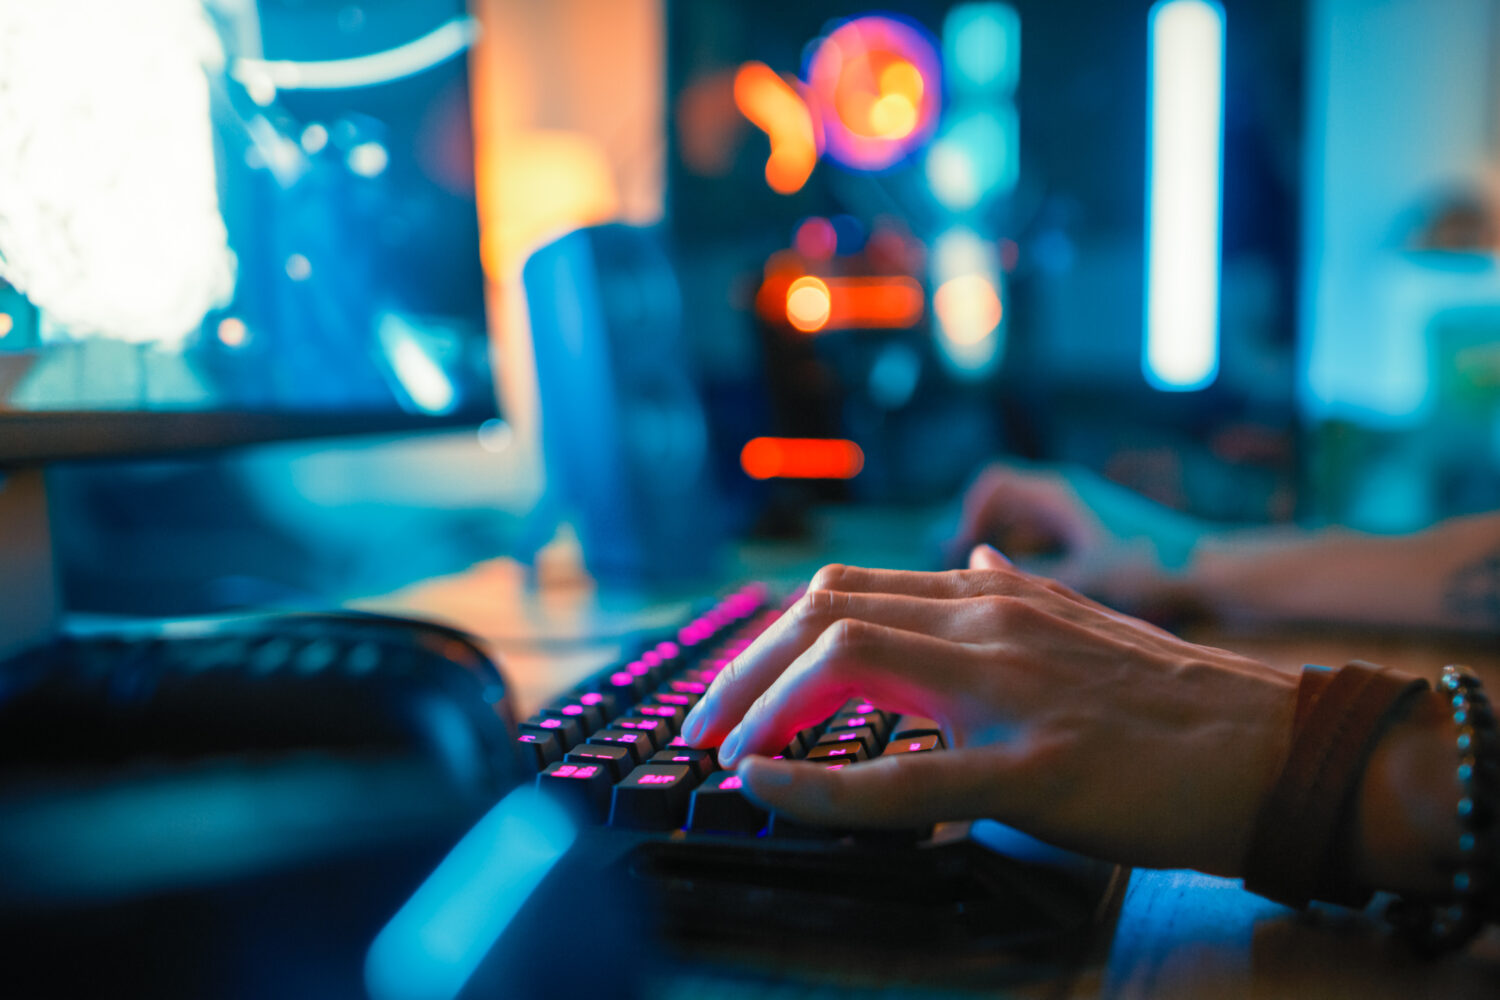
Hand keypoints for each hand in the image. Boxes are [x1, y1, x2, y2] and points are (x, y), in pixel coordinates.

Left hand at [681, 547, 1297, 875]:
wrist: (1281, 747)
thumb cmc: (1176, 701)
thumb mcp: (1083, 623)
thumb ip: (1011, 594)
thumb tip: (965, 560)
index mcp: (995, 597)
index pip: (848, 592)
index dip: (770, 636)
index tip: (733, 685)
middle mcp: (992, 622)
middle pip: (825, 612)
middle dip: (743, 667)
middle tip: (703, 723)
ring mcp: (1012, 688)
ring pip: (847, 661)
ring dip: (761, 705)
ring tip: (724, 752)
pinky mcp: (1037, 768)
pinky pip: (902, 777)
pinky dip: (817, 784)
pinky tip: (767, 785)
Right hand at [949, 463, 1200, 616]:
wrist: (1211, 568)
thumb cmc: (1152, 569)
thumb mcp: (1083, 578)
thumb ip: (1026, 576)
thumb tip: (974, 576)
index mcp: (1060, 493)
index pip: (994, 485)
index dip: (968, 516)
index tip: (959, 556)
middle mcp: (1068, 493)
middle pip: (1002, 497)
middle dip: (977, 529)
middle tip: (962, 571)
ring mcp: (1081, 509)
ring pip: (1023, 517)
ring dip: (1001, 542)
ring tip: (987, 584)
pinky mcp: (1093, 529)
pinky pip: (1044, 532)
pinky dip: (1025, 553)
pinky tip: (1026, 591)